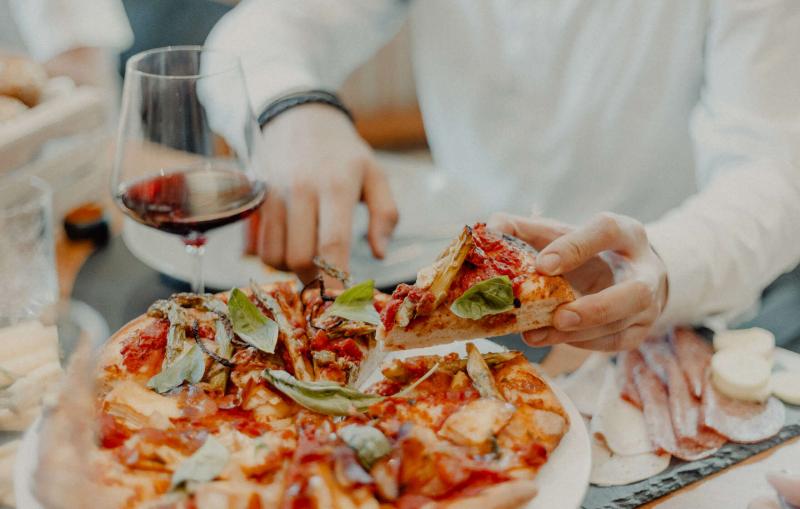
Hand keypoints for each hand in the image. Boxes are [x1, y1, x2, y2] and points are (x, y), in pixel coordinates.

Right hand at [251, 104, 397, 280]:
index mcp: (336, 185)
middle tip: (328, 278)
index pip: (332, 242)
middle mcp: (300, 190)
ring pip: (274, 256)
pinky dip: (272, 256)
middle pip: (299, 257)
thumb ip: (385, 214)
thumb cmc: (343, 152)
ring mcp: (272, 194)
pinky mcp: (254, 199)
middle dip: (314, 278)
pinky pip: (258, 245)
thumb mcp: (375, 174)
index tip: (343, 300)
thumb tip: (380, 254)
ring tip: (309, 260)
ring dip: (291, 269)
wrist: (299, 116)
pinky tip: (289, 246)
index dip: (336, 278)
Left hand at [489, 212, 667, 350]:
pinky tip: (551, 337)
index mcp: (625, 233)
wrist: (621, 272)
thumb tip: (492, 229)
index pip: (607, 231)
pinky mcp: (639, 331)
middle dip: (597, 308)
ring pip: (621, 324)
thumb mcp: (557, 232)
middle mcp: (645, 268)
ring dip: (578, 333)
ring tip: (537, 333)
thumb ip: (523, 229)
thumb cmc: (581, 250)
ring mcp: (648, 304)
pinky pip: (613, 343)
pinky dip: (580, 343)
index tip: (541, 265)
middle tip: (558, 316)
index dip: (575, 247)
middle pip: (635, 291)